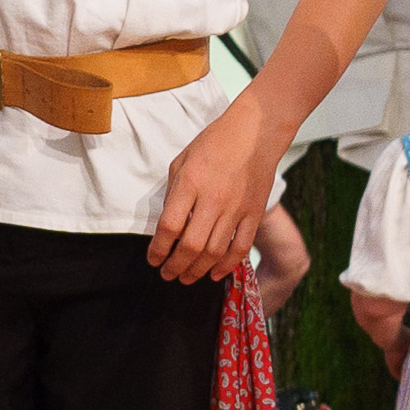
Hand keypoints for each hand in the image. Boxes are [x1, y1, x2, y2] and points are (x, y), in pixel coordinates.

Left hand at [152, 96, 289, 282]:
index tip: (153, 260)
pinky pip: (241, 246)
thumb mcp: (182, 161)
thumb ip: (173, 194)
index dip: (158, 250)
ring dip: (198, 270)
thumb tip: (168, 226)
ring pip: (215, 252)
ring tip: (187, 278)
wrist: (256, 132)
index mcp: (190, 184)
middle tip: (168, 275)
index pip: (169, 227)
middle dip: (175, 266)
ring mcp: (236, 208)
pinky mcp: (254, 212)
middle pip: (191, 246)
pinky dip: (227, 265)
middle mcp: (213, 199)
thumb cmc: (213, 143)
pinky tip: (215, 274)